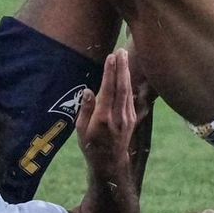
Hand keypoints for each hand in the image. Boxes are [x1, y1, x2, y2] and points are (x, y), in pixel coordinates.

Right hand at [77, 48, 137, 178]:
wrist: (110, 162)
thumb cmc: (91, 145)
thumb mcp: (81, 130)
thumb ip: (85, 109)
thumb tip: (88, 90)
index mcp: (103, 119)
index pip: (108, 90)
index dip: (110, 73)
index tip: (111, 57)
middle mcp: (118, 116)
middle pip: (121, 87)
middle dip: (121, 67)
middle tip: (120, 50)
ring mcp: (127, 117)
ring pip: (128, 90)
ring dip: (126, 72)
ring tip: (123, 56)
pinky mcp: (132, 118)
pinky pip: (130, 97)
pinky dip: (127, 83)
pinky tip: (125, 73)